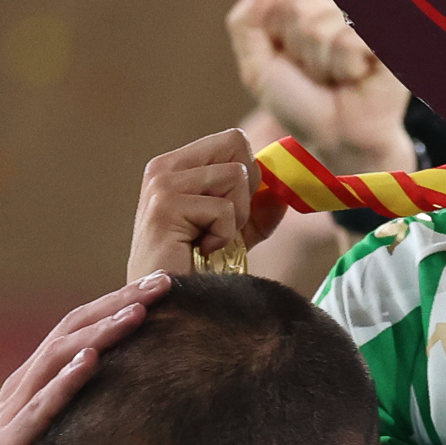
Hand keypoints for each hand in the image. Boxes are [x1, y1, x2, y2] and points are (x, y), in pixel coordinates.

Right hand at [128, 131, 290, 280]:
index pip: (233, 139)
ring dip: (235, 217)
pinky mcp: (165, 206)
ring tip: (210, 240)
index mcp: (176, 165)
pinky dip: (223, 236)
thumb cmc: (196, 268)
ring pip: (236, 175)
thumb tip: (284, 188)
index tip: (234, 209)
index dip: (250, 173)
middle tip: (222, 224)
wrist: (167, 305)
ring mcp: (161, 184)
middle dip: (245, 190)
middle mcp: (163, 167)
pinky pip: (225, 209)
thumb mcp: (237, 232)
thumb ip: (260, 208)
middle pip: (237, 144)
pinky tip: (200, 250)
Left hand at [226, 0, 413, 176]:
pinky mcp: (387, 38)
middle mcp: (336, 11)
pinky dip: (347, 67)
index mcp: (305, 11)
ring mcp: (363, 22)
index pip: (280, 4)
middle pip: (300, 12)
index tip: (295, 66)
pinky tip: (359, 77)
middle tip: (319, 77)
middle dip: (301, 53)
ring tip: (339, 79)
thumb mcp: (258, 68)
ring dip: (324, 65)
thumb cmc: (301, 105)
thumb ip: (246, 23)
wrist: (338, 137)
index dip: (280, 41)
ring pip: (323, 29)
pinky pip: (350, 41)